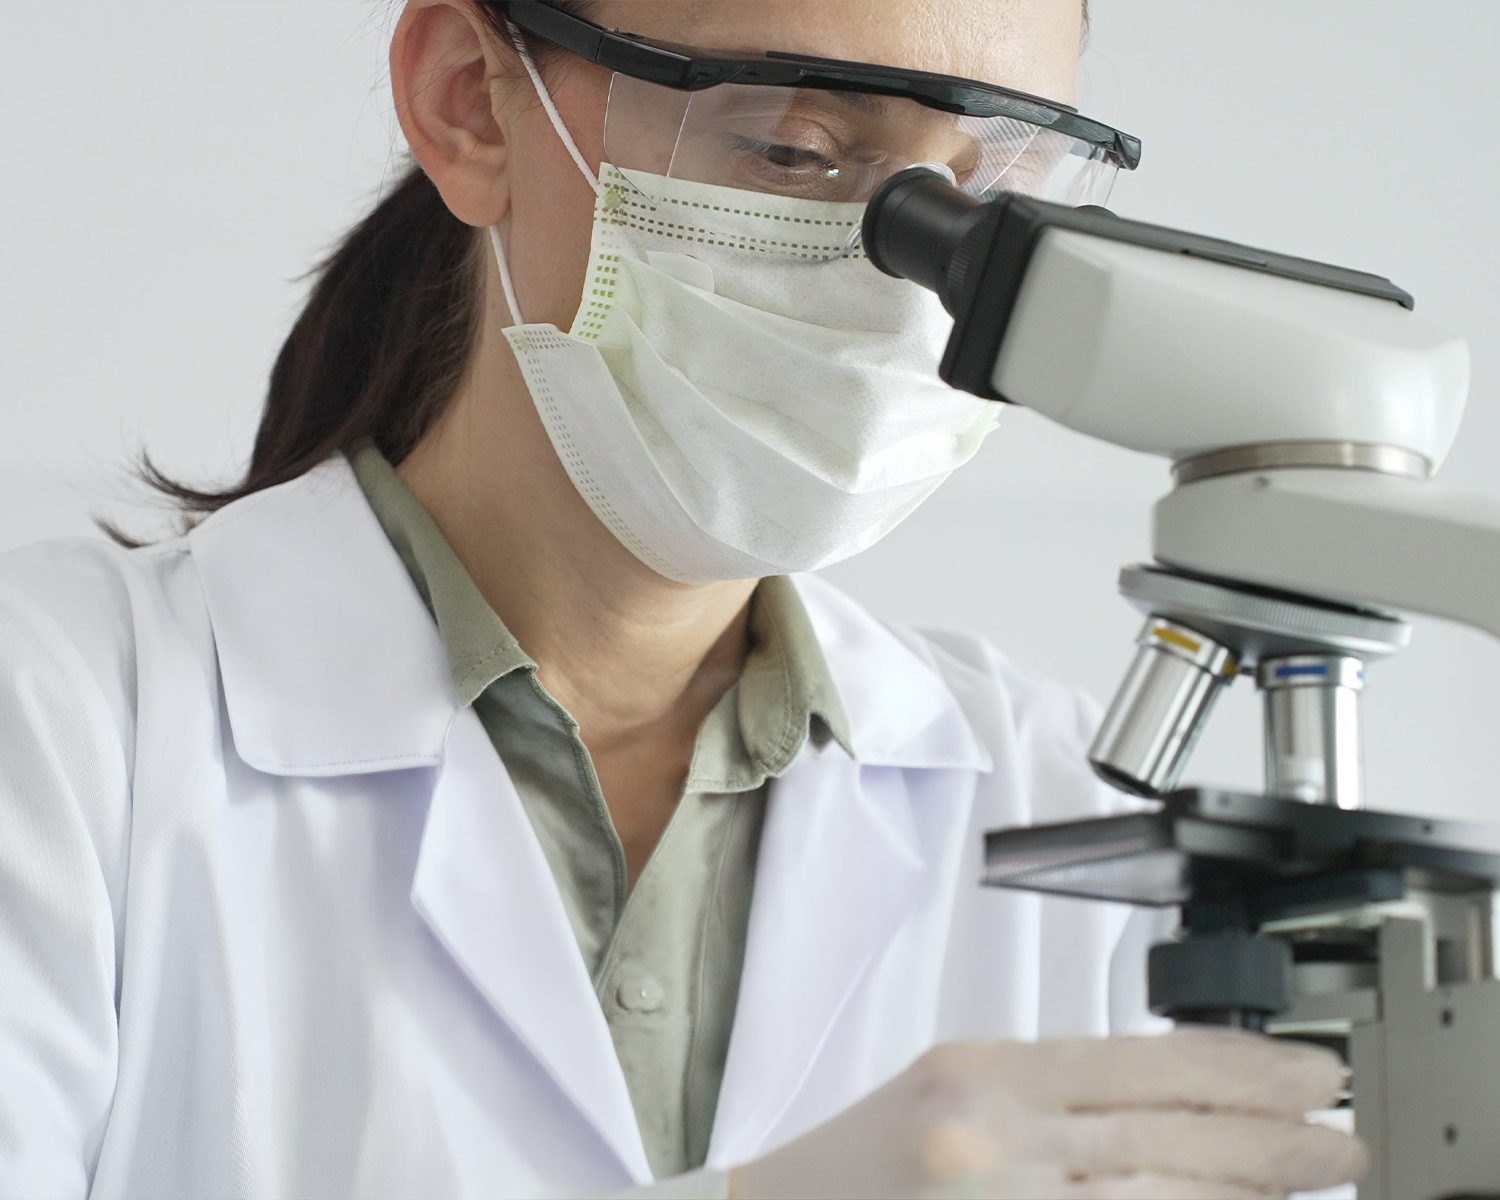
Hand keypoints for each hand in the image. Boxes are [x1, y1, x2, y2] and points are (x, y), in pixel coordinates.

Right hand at [728, 1027, 1366, 1198]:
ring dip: (1249, 1191)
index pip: (1143, 1062)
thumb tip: (1178, 1111)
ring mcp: (1001, 1199)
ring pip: (1160, 1196)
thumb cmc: (858, 1167)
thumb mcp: (955, 1094)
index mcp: (982, 1072)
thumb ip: (1057, 1097)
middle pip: (1167, 1133)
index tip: (1308, 1077)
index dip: (1241, 1072)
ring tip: (1316, 1178)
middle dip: (1272, 1140)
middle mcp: (994, 1138)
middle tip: (1342, 1138)